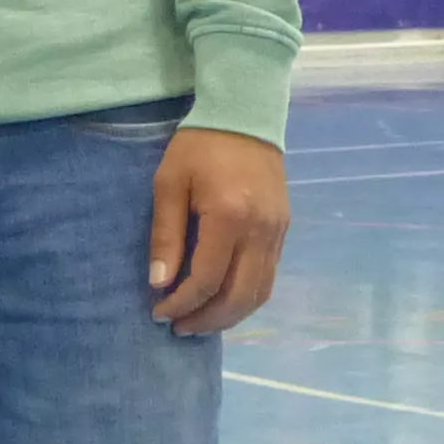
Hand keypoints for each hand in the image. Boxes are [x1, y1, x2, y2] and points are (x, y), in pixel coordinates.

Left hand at [147, 126, 289, 336]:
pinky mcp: (284, 230)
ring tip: (200, 322)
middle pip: (238, 296)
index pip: (207, 279)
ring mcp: (277, 232)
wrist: (246, 116)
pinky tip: (224, 301)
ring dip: (229, 316)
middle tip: (178, 327)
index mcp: (229, 216)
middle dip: (206, 319)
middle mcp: (260, 231)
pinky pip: (269, 277)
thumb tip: (160, 283)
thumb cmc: (199, 147)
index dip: (182, 303)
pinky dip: (246, 298)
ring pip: (259, 293)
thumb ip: (165, 235)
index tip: (159, 312)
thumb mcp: (169, 183)